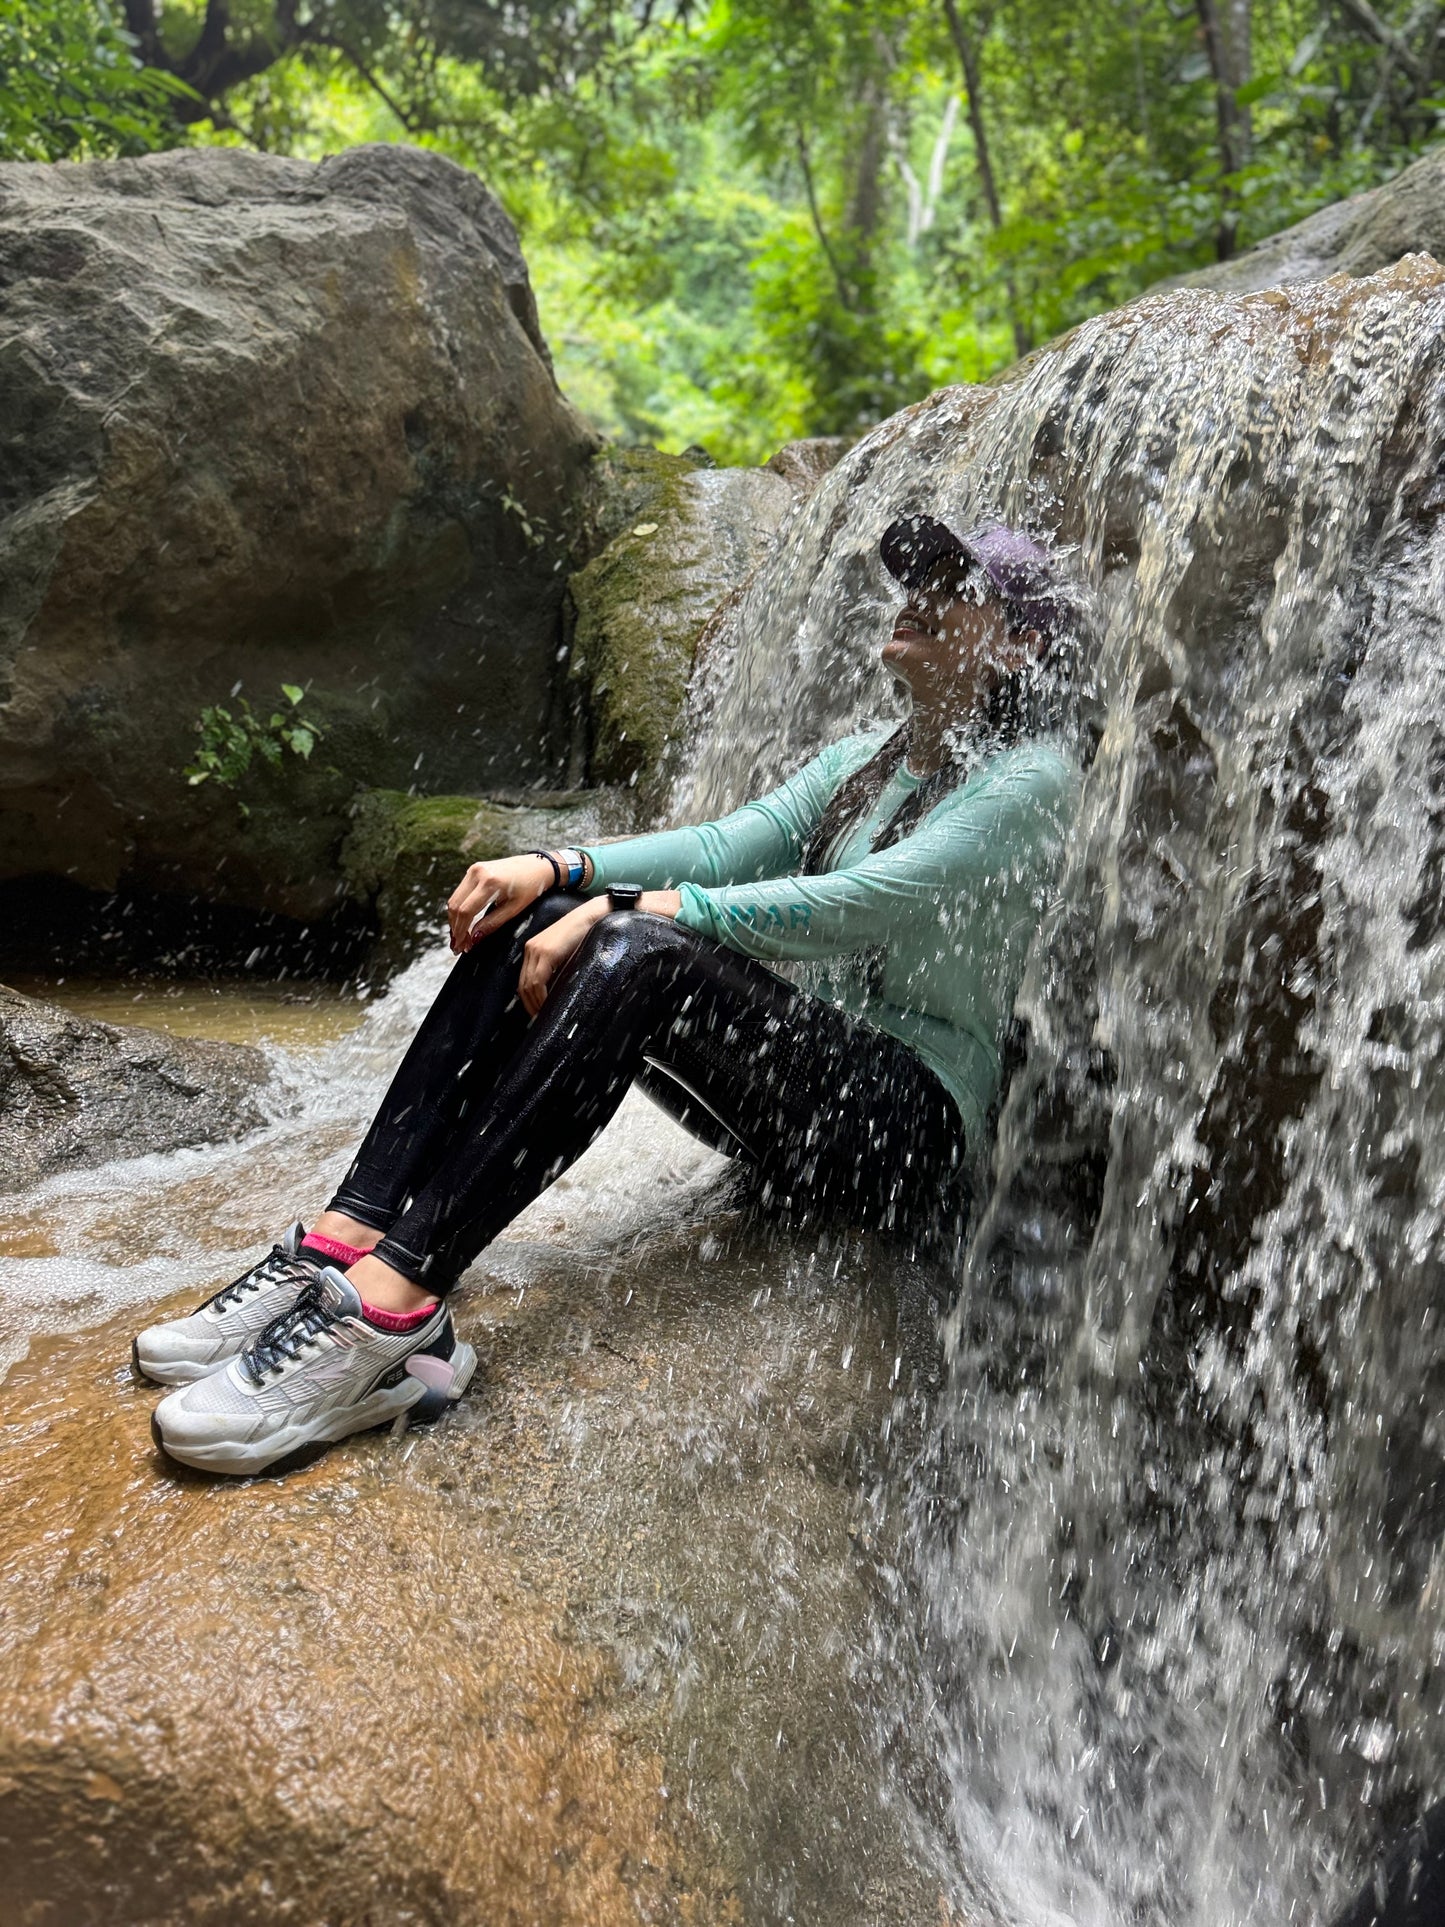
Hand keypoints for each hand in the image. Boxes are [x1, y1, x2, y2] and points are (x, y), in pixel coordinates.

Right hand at [447, 854, 553, 953]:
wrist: (538, 866)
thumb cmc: (531, 887)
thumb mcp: (515, 909)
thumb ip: (493, 923)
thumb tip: (474, 938)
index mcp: (490, 882)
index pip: (466, 910)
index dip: (461, 930)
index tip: (462, 945)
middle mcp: (478, 873)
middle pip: (455, 905)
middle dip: (455, 927)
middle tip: (459, 945)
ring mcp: (474, 869)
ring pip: (454, 898)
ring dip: (455, 919)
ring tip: (461, 936)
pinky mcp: (474, 869)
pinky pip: (460, 892)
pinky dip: (459, 908)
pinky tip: (463, 921)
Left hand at [517, 891, 681, 1015]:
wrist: (595, 915)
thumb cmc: (587, 934)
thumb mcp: (568, 953)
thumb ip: (559, 969)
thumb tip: (557, 993)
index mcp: (534, 948)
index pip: (525, 980)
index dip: (528, 999)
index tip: (537, 1013)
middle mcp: (531, 948)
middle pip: (523, 985)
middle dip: (529, 1005)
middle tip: (539, 1020)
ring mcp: (536, 949)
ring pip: (528, 985)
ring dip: (534, 1003)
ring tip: (544, 1017)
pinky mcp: (546, 952)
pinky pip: (537, 980)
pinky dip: (540, 996)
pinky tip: (548, 1005)